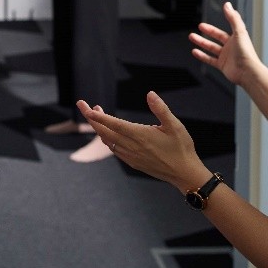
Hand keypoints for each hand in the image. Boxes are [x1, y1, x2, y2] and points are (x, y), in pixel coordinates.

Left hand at [78, 93, 207, 191]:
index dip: (98, 116)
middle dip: (92, 119)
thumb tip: (150, 94)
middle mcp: (131, 147)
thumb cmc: (182, 148)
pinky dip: (107, 139)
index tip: (86, 108)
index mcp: (140, 135)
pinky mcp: (133, 163)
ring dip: (99, 128)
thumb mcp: (175, 125)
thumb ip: (161, 109)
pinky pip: (114, 150)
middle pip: (104, 132)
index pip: (113, 124)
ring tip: (97, 115)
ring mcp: (131, 156)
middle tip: (83, 105)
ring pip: (107, 141)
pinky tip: (109, 133)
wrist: (184, 174)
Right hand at [190, 1, 260, 87]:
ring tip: (192, 37)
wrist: (248, 72)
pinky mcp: (222, 65)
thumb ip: (233, 18)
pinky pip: (210, 59)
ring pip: (211, 48)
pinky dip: (202, 55)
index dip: (214, 27)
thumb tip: (228, 5)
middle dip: (207, 32)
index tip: (206, 23)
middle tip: (198, 28)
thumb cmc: (246, 53)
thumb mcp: (239, 31)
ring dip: (201, 42)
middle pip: (216, 38)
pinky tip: (195, 52)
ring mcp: (226, 57)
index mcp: (236, 38)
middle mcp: (231, 47)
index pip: (222, 30)